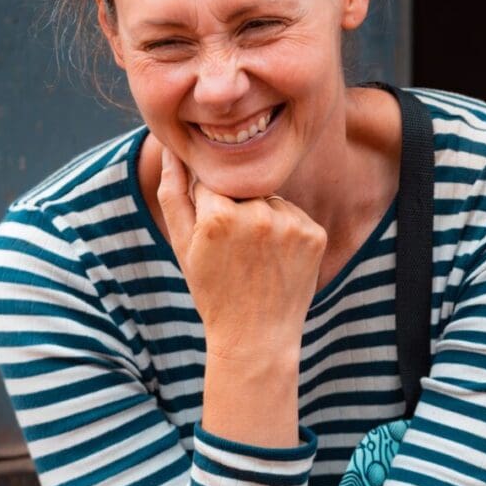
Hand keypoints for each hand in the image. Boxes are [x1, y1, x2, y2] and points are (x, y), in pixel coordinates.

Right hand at [157, 145, 326, 365]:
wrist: (256, 337)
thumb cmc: (212, 290)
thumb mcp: (182, 244)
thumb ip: (173, 191)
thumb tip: (170, 148)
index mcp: (219, 215)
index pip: (211, 184)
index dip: (209, 210)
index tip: (213, 240)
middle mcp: (258, 215)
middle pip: (243, 190)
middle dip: (237, 210)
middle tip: (236, 252)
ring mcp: (291, 225)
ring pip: (270, 200)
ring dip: (263, 218)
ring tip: (256, 258)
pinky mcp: (315, 234)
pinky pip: (295, 215)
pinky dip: (287, 231)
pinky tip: (277, 260)